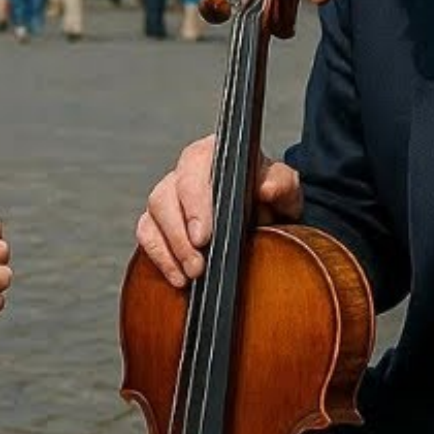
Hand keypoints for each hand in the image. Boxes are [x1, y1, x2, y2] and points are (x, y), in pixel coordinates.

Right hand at [136, 135, 302, 287]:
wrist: (268, 212)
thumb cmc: (272, 194)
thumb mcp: (285, 188)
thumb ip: (280, 184)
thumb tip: (266, 188)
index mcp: (214, 154)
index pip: (194, 168)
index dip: (195, 203)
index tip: (204, 236)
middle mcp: (185, 171)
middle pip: (165, 196)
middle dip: (180, 235)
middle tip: (198, 265)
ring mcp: (169, 196)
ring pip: (153, 217)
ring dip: (171, 250)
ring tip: (193, 276)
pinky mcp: (159, 221)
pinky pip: (148, 237)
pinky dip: (161, 259)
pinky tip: (180, 279)